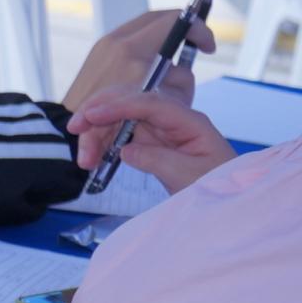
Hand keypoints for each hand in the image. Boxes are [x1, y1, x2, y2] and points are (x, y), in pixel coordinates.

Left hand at [62, 3, 211, 136]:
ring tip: (177, 53)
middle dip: (183, 26)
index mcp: (134, 53)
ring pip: (143, 25)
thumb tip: (182, 68)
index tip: (208, 46)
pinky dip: (147, 41)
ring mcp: (105, 43)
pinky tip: (156, 61)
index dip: (198, 29)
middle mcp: (118, 42)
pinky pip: (130, 34)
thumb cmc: (116, 121)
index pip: (173, 22)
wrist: (71, 124)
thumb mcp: (161, 105)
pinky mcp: (99, 48)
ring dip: (164, 33)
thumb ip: (180, 82)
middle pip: (158, 17)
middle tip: (198, 42)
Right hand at [70, 84, 236, 192]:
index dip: (118, 106)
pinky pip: (119, 134)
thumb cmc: (216, 186)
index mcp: (189, 121)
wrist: (228, 200)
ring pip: (117, 118)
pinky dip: (102, 143)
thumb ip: (156, 160)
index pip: (149, 102)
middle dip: (98, 112)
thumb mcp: (188, 177)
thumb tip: (124, 150)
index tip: (91, 116)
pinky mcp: (149, 140)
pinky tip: (93, 159)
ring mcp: (158, 128)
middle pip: (127, 102)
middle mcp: (171, 118)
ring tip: (84, 162)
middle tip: (74, 131)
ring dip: (95, 134)